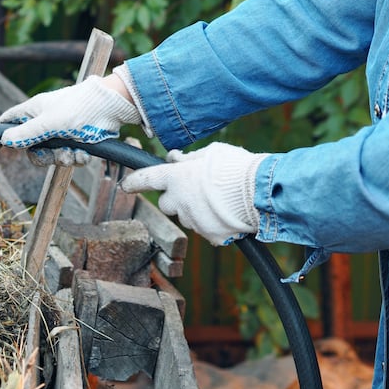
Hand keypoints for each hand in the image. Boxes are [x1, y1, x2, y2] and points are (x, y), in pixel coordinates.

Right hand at [0, 75, 141, 165]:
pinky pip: (70, 155)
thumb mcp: (49, 123)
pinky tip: (84, 154)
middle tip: (53, 156)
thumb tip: (4, 140)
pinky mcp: (78, 139)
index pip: (10, 121)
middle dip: (43, 156)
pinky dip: (77, 158)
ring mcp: (62, 131)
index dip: (0, 134)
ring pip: (53, 154)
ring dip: (63, 158)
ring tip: (74, 154)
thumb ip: (27, 133)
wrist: (112, 107)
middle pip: (32, 147)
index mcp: (34, 111)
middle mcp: (46, 121)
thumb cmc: (79, 107)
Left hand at [121, 142, 269, 245]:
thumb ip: (189, 159)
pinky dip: (213, 223)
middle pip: (167, 204)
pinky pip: (206, 230)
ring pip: (188, 217)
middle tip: (194, 190)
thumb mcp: (212, 152)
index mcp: (176, 178)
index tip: (126, 185)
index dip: (135, 182)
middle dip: (175, 198)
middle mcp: (179, 201)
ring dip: (196, 210)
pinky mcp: (210, 236)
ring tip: (219, 200)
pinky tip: (228, 213)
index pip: (147, 179)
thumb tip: (175, 159)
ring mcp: (194, 220)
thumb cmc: (237, 167)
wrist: (262, 193)